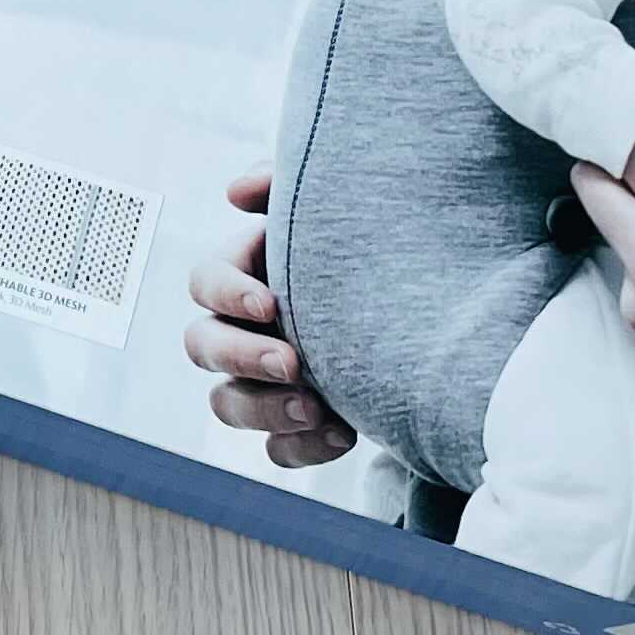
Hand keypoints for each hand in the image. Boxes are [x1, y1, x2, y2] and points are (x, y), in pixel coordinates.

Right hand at [181, 166, 356, 466]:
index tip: (271, 306)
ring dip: (263, 410)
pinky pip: (275, 451)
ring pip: (226, 405)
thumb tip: (234, 192)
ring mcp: (263, 381)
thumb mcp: (338, 205)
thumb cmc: (371, 246)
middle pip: (202, 346)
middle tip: (293, 364)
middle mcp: (243, 329)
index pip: (204, 283)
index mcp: (246, 274)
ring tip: (317, 407)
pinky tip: (345, 433)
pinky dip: (302, 447)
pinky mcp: (295, 425)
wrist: (432, 304)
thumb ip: (285, 184)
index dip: (226, 295)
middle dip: (242, 358)